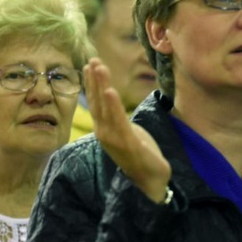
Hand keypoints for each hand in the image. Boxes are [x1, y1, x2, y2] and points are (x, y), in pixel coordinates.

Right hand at [84, 58, 171, 202]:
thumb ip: (118, 118)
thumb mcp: (127, 132)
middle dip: (95, 81)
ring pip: (105, 108)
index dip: (92, 84)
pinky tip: (110, 91)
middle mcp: (104, 133)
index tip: (90, 65)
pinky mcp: (127, 144)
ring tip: (100, 69)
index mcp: (105, 129)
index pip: (96, 103)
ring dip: (101, 87)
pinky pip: (119, 121)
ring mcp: (114, 139)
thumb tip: (113, 103)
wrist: (151, 180)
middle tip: (93, 60)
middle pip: (97, 102)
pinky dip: (113, 106)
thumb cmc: (139, 155)